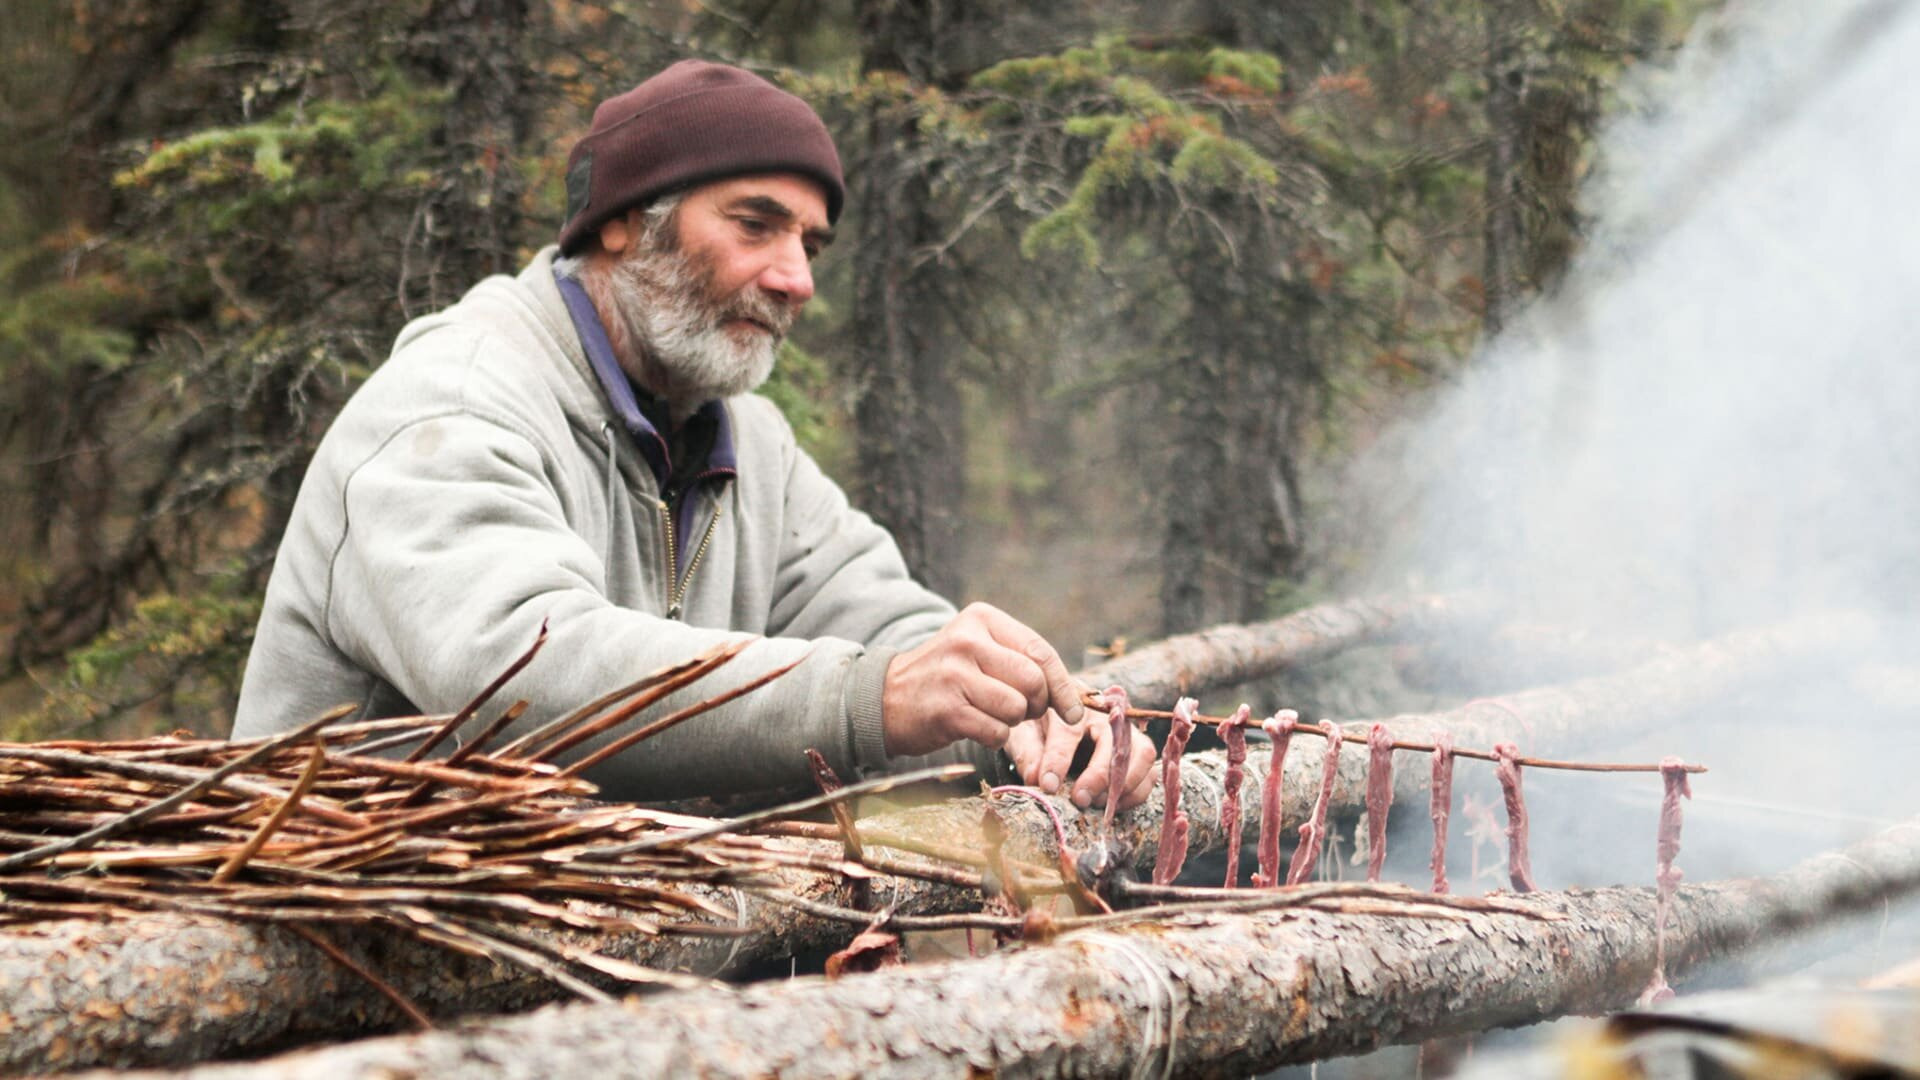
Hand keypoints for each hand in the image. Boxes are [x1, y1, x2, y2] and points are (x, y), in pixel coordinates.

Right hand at [881, 602, 1085, 758]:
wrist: (886, 698)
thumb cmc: (947, 677)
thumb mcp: (980, 650)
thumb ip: (1023, 661)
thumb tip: (1078, 695)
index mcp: (981, 619)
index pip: (1040, 652)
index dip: (1064, 686)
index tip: (1073, 712)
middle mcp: (967, 641)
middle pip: (1034, 682)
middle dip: (1037, 706)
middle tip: (1020, 711)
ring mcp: (954, 675)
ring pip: (1017, 709)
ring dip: (1011, 722)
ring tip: (989, 713)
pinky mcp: (946, 710)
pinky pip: (997, 733)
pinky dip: (993, 737)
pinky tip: (973, 726)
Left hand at [1004, 710, 1155, 810]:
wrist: (1057, 714)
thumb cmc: (1040, 723)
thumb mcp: (1024, 732)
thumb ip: (1029, 752)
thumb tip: (1036, 779)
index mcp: (1072, 703)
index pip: (1069, 731)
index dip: (1058, 760)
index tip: (1048, 786)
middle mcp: (1107, 714)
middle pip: (1116, 741)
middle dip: (1099, 775)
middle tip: (1079, 799)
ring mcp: (1129, 731)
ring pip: (1142, 754)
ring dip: (1123, 785)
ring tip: (1096, 804)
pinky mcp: (1139, 751)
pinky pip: (1150, 773)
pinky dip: (1135, 793)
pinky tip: (1112, 805)